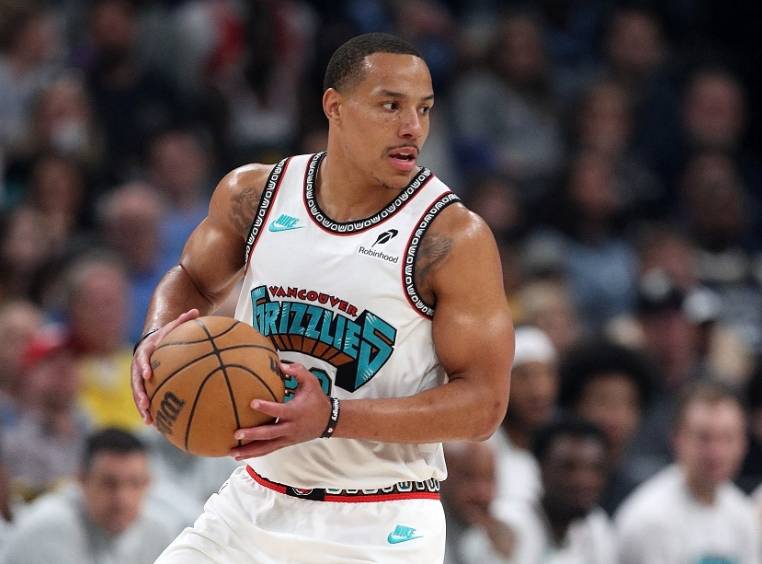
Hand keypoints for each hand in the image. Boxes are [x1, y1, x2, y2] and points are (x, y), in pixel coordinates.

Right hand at [130, 309, 199, 423]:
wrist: (151, 342)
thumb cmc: (166, 335)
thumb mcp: (172, 326)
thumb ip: (182, 320)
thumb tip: (196, 310)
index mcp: (145, 351)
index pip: (142, 359)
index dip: (144, 367)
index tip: (149, 375)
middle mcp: (139, 366)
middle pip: (136, 381)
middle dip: (139, 393)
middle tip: (145, 404)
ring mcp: (139, 377)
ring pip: (138, 394)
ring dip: (142, 407)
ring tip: (148, 420)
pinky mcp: (143, 386)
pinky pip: (145, 399)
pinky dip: (148, 410)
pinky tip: (154, 424)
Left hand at [229, 363, 331, 459]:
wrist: (328, 421)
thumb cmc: (317, 399)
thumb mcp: (311, 382)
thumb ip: (297, 371)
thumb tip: (280, 364)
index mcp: (296, 412)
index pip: (279, 411)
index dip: (266, 407)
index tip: (252, 403)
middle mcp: (291, 428)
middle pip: (270, 434)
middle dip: (253, 435)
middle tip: (237, 433)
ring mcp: (288, 438)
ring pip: (267, 447)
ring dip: (249, 451)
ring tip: (232, 452)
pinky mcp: (286, 444)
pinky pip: (269, 450)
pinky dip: (255, 453)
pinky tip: (241, 455)